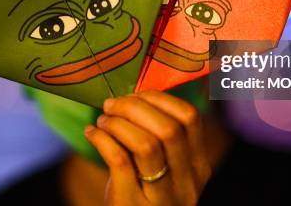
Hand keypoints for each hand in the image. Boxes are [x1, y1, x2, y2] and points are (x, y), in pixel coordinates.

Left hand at [84, 90, 210, 205]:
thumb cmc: (143, 199)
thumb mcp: (164, 173)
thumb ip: (159, 139)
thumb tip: (132, 95)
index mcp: (198, 167)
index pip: (190, 118)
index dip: (160, 99)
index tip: (135, 96)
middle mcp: (187, 183)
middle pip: (169, 128)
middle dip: (135, 107)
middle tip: (112, 105)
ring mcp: (162, 199)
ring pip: (147, 143)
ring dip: (118, 123)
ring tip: (102, 121)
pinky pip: (119, 160)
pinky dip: (102, 139)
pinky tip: (92, 134)